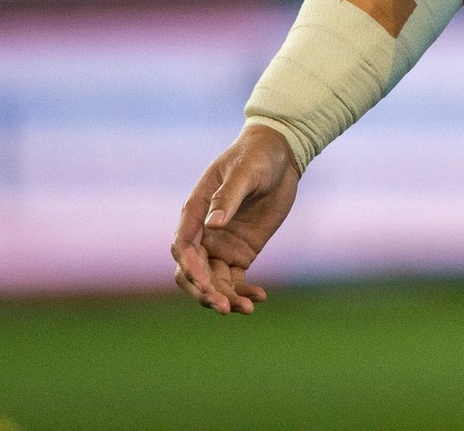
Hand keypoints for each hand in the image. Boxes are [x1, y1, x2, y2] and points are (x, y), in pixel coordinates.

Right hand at [171, 124, 300, 314]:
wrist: (280, 155)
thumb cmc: (256, 156)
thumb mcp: (244, 172)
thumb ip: (228, 197)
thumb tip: (212, 224)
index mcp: (196, 211)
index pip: (183, 247)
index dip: (191, 269)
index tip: (206, 285)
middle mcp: (204, 233)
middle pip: (192, 272)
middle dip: (204, 291)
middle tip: (224, 307)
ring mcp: (221, 245)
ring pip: (213, 281)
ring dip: (225, 297)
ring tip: (246, 309)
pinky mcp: (240, 253)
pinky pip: (235, 280)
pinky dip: (243, 291)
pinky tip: (259, 298)